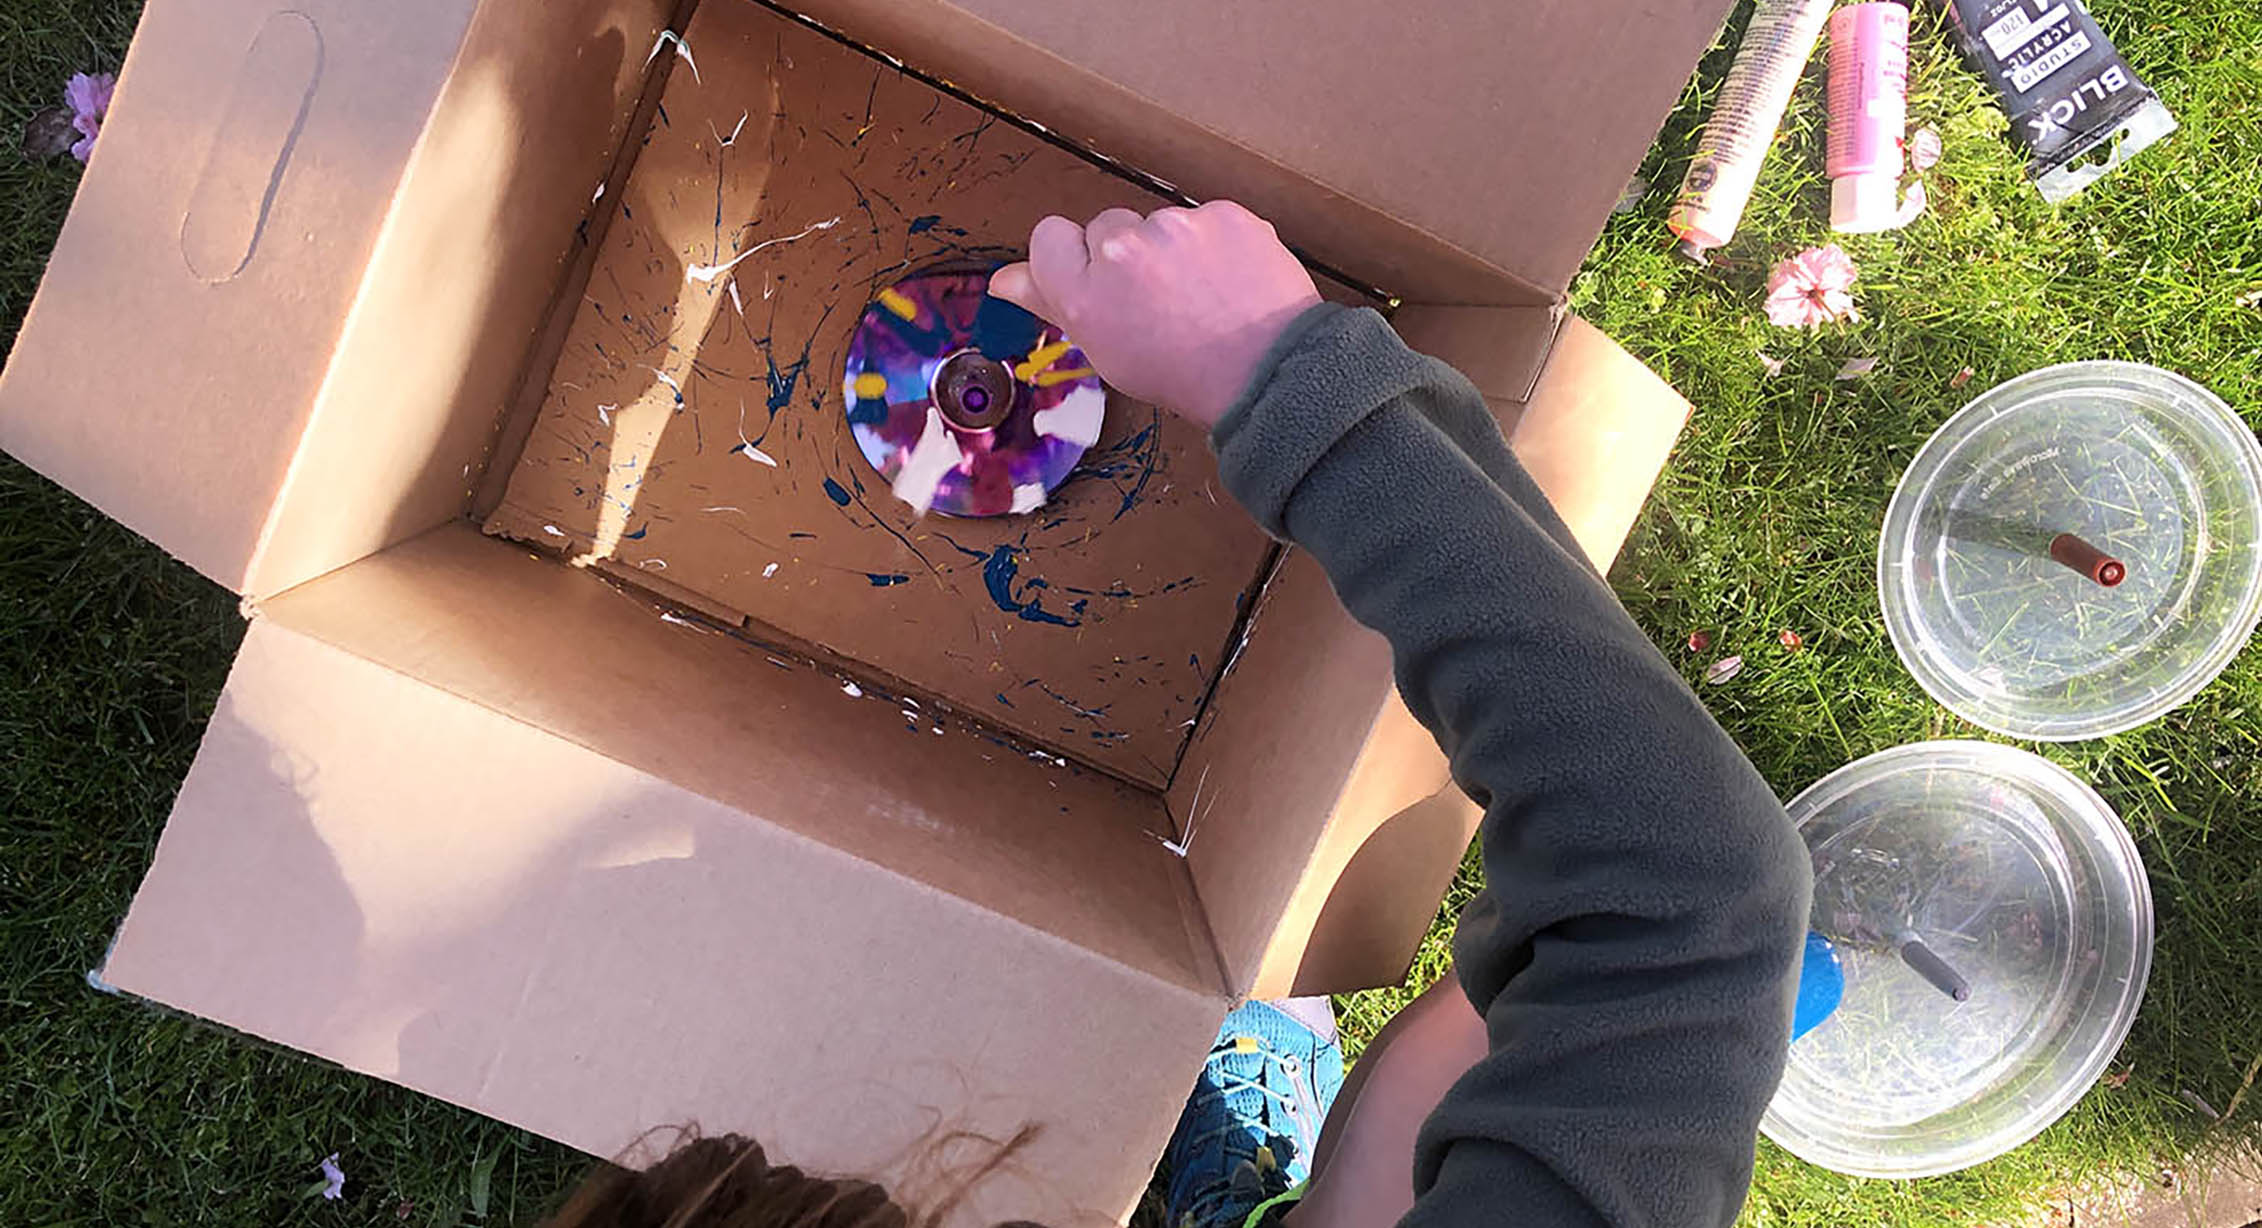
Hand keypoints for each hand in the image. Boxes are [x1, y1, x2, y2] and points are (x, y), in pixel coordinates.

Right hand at [989, 201, 1321, 429]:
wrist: (1267, 376)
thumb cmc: (1181, 374)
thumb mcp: (1105, 351)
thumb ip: (1051, 303)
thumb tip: (1003, 279)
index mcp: (1082, 292)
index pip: (1048, 235)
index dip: (1076, 259)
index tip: (1103, 286)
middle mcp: (1121, 249)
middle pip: (1107, 226)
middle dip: (1127, 255)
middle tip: (1160, 301)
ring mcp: (1176, 227)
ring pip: (1159, 223)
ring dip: (1174, 249)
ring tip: (1202, 296)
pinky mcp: (1224, 214)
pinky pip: (1206, 219)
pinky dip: (1216, 244)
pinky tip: (1230, 282)